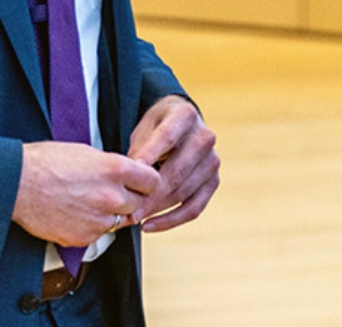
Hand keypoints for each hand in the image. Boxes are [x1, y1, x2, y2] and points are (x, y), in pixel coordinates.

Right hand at [12, 141, 161, 246]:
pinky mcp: (84, 237)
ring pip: (119, 221)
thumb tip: (125, 174)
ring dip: (110, 214)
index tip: (141, 183)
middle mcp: (112, 196)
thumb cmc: (46, 163)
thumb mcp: (87, 152)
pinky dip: (91, 227)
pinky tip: (75, 214)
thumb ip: (112, 166)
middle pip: (139, 204)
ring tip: (88, 202)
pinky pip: (98, 234)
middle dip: (129, 199)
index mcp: (116, 169)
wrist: (17, 184)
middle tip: (112, 193)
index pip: (153, 181)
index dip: (147, 181)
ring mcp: (99, 219)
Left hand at [126, 95, 220, 232]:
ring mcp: (212, 160)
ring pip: (184, 192)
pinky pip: (195, 207)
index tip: (128, 177)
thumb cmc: (157, 128)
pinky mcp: (214, 181)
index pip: (166, 138)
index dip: (148, 157)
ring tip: (135, 218)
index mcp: (185, 116)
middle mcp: (205, 137)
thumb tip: (132, 180)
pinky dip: (172, 220)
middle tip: (128, 211)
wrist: (182, 126)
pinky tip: (151, 225)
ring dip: (158, 210)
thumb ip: (140, 150)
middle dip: (151, 195)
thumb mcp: (144, 128)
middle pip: (177, 171)